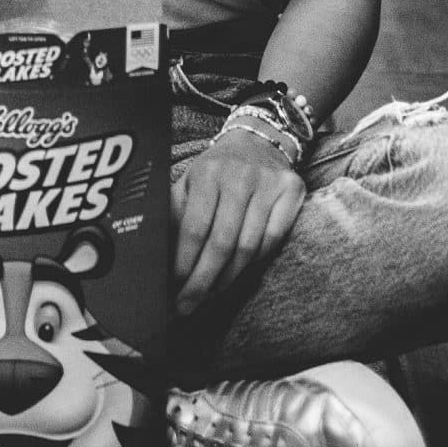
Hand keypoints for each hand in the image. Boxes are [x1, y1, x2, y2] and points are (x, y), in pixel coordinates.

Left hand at [172, 131, 305, 314]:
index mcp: (206, 173)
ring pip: (248, 248)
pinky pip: (272, 241)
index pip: (193, 229)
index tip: (174, 290)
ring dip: (227, 279)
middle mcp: (239, 176)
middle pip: (221, 243)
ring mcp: (268, 183)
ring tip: (210, 294)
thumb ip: (174, 214)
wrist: (259, 140)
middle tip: (189, 306)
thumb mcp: (189, 182)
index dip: (183, 264)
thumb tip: (155, 258)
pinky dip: (255, 262)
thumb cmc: (217, 171)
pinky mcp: (292, 191)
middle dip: (202, 282)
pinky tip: (239, 271)